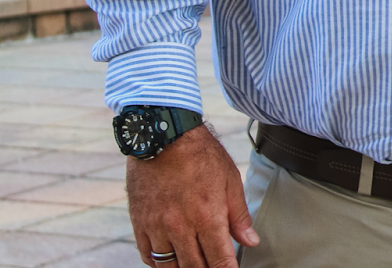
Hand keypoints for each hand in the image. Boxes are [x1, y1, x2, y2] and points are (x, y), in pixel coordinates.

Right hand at [126, 124, 257, 267]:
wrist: (164, 137)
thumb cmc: (202, 156)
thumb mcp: (230, 181)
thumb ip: (239, 216)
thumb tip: (250, 241)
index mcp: (207, 217)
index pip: (219, 261)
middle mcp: (180, 227)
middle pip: (194, 267)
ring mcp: (157, 227)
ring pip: (169, 266)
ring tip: (194, 266)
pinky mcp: (140, 223)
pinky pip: (148, 255)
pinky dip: (159, 263)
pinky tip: (170, 261)